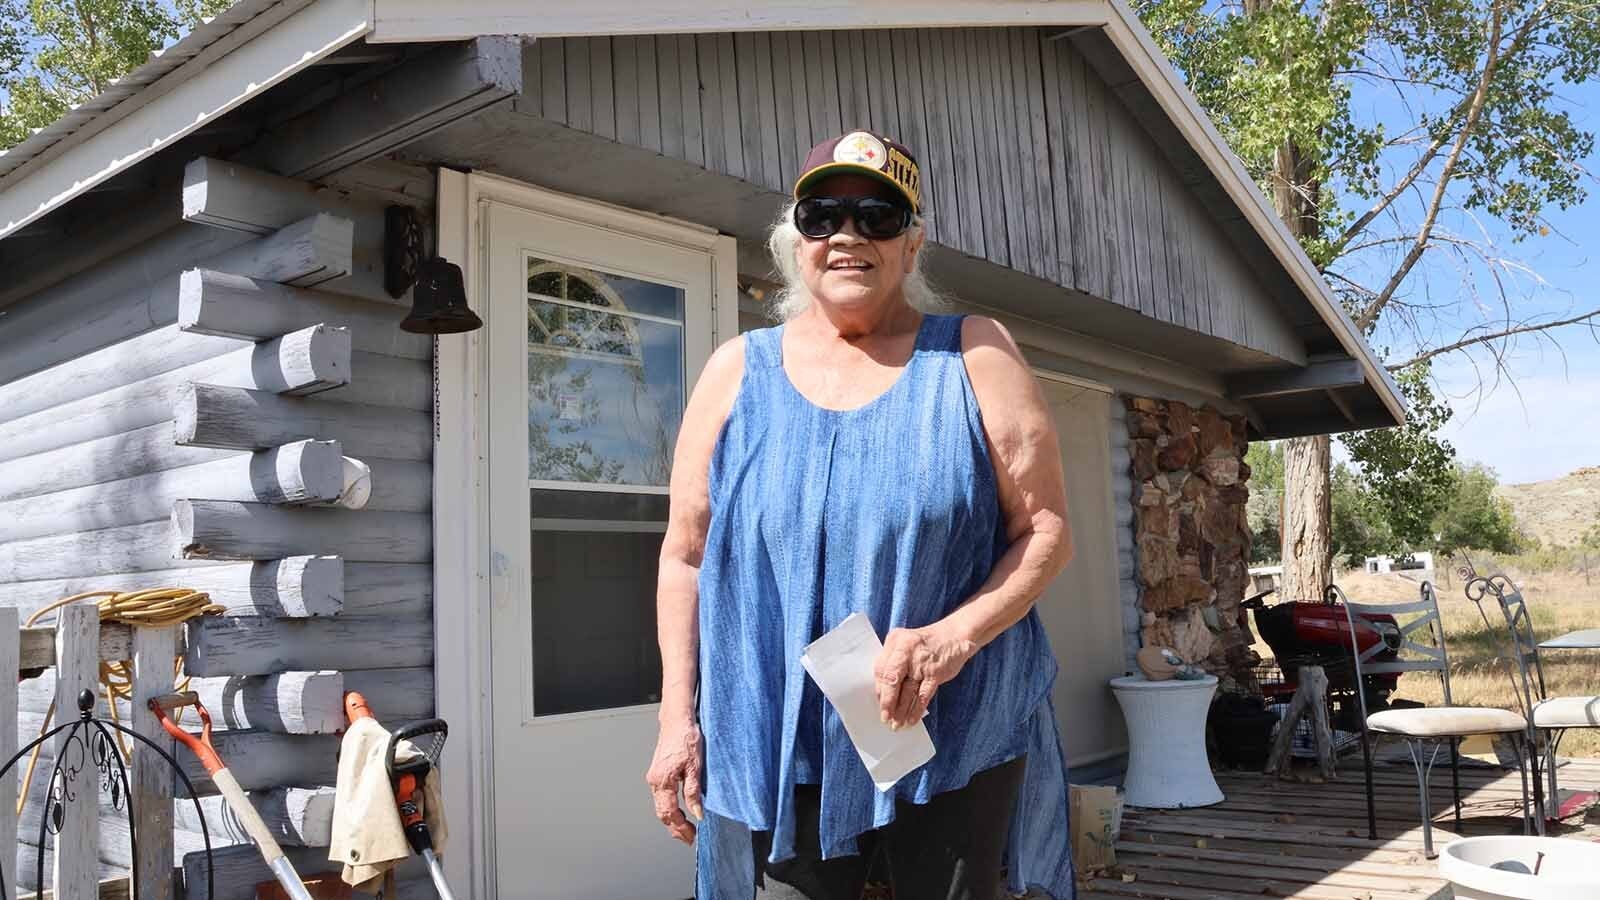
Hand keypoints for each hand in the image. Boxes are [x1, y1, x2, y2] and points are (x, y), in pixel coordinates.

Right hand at [645, 715, 703, 843]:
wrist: (677, 720)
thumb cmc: (685, 737)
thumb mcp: (695, 766)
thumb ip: (693, 791)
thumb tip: (697, 812)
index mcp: (663, 781)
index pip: (670, 813)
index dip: (680, 828)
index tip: (691, 836)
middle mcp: (655, 781)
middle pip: (662, 813)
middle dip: (675, 828)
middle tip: (689, 838)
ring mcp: (655, 777)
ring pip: (661, 806)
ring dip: (672, 820)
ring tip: (685, 829)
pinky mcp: (658, 773)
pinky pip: (662, 797)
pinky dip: (670, 808)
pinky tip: (680, 811)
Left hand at [874, 623, 977, 730]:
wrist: (956, 635)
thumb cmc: (926, 643)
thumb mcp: (905, 643)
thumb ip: (893, 661)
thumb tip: (883, 691)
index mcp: (895, 640)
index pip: (881, 669)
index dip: (879, 689)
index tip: (879, 703)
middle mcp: (906, 650)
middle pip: (891, 680)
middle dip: (887, 702)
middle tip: (885, 718)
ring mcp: (921, 662)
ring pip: (907, 691)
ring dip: (901, 710)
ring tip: (897, 723)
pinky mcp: (935, 673)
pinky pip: (923, 696)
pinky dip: (916, 710)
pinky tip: (911, 720)